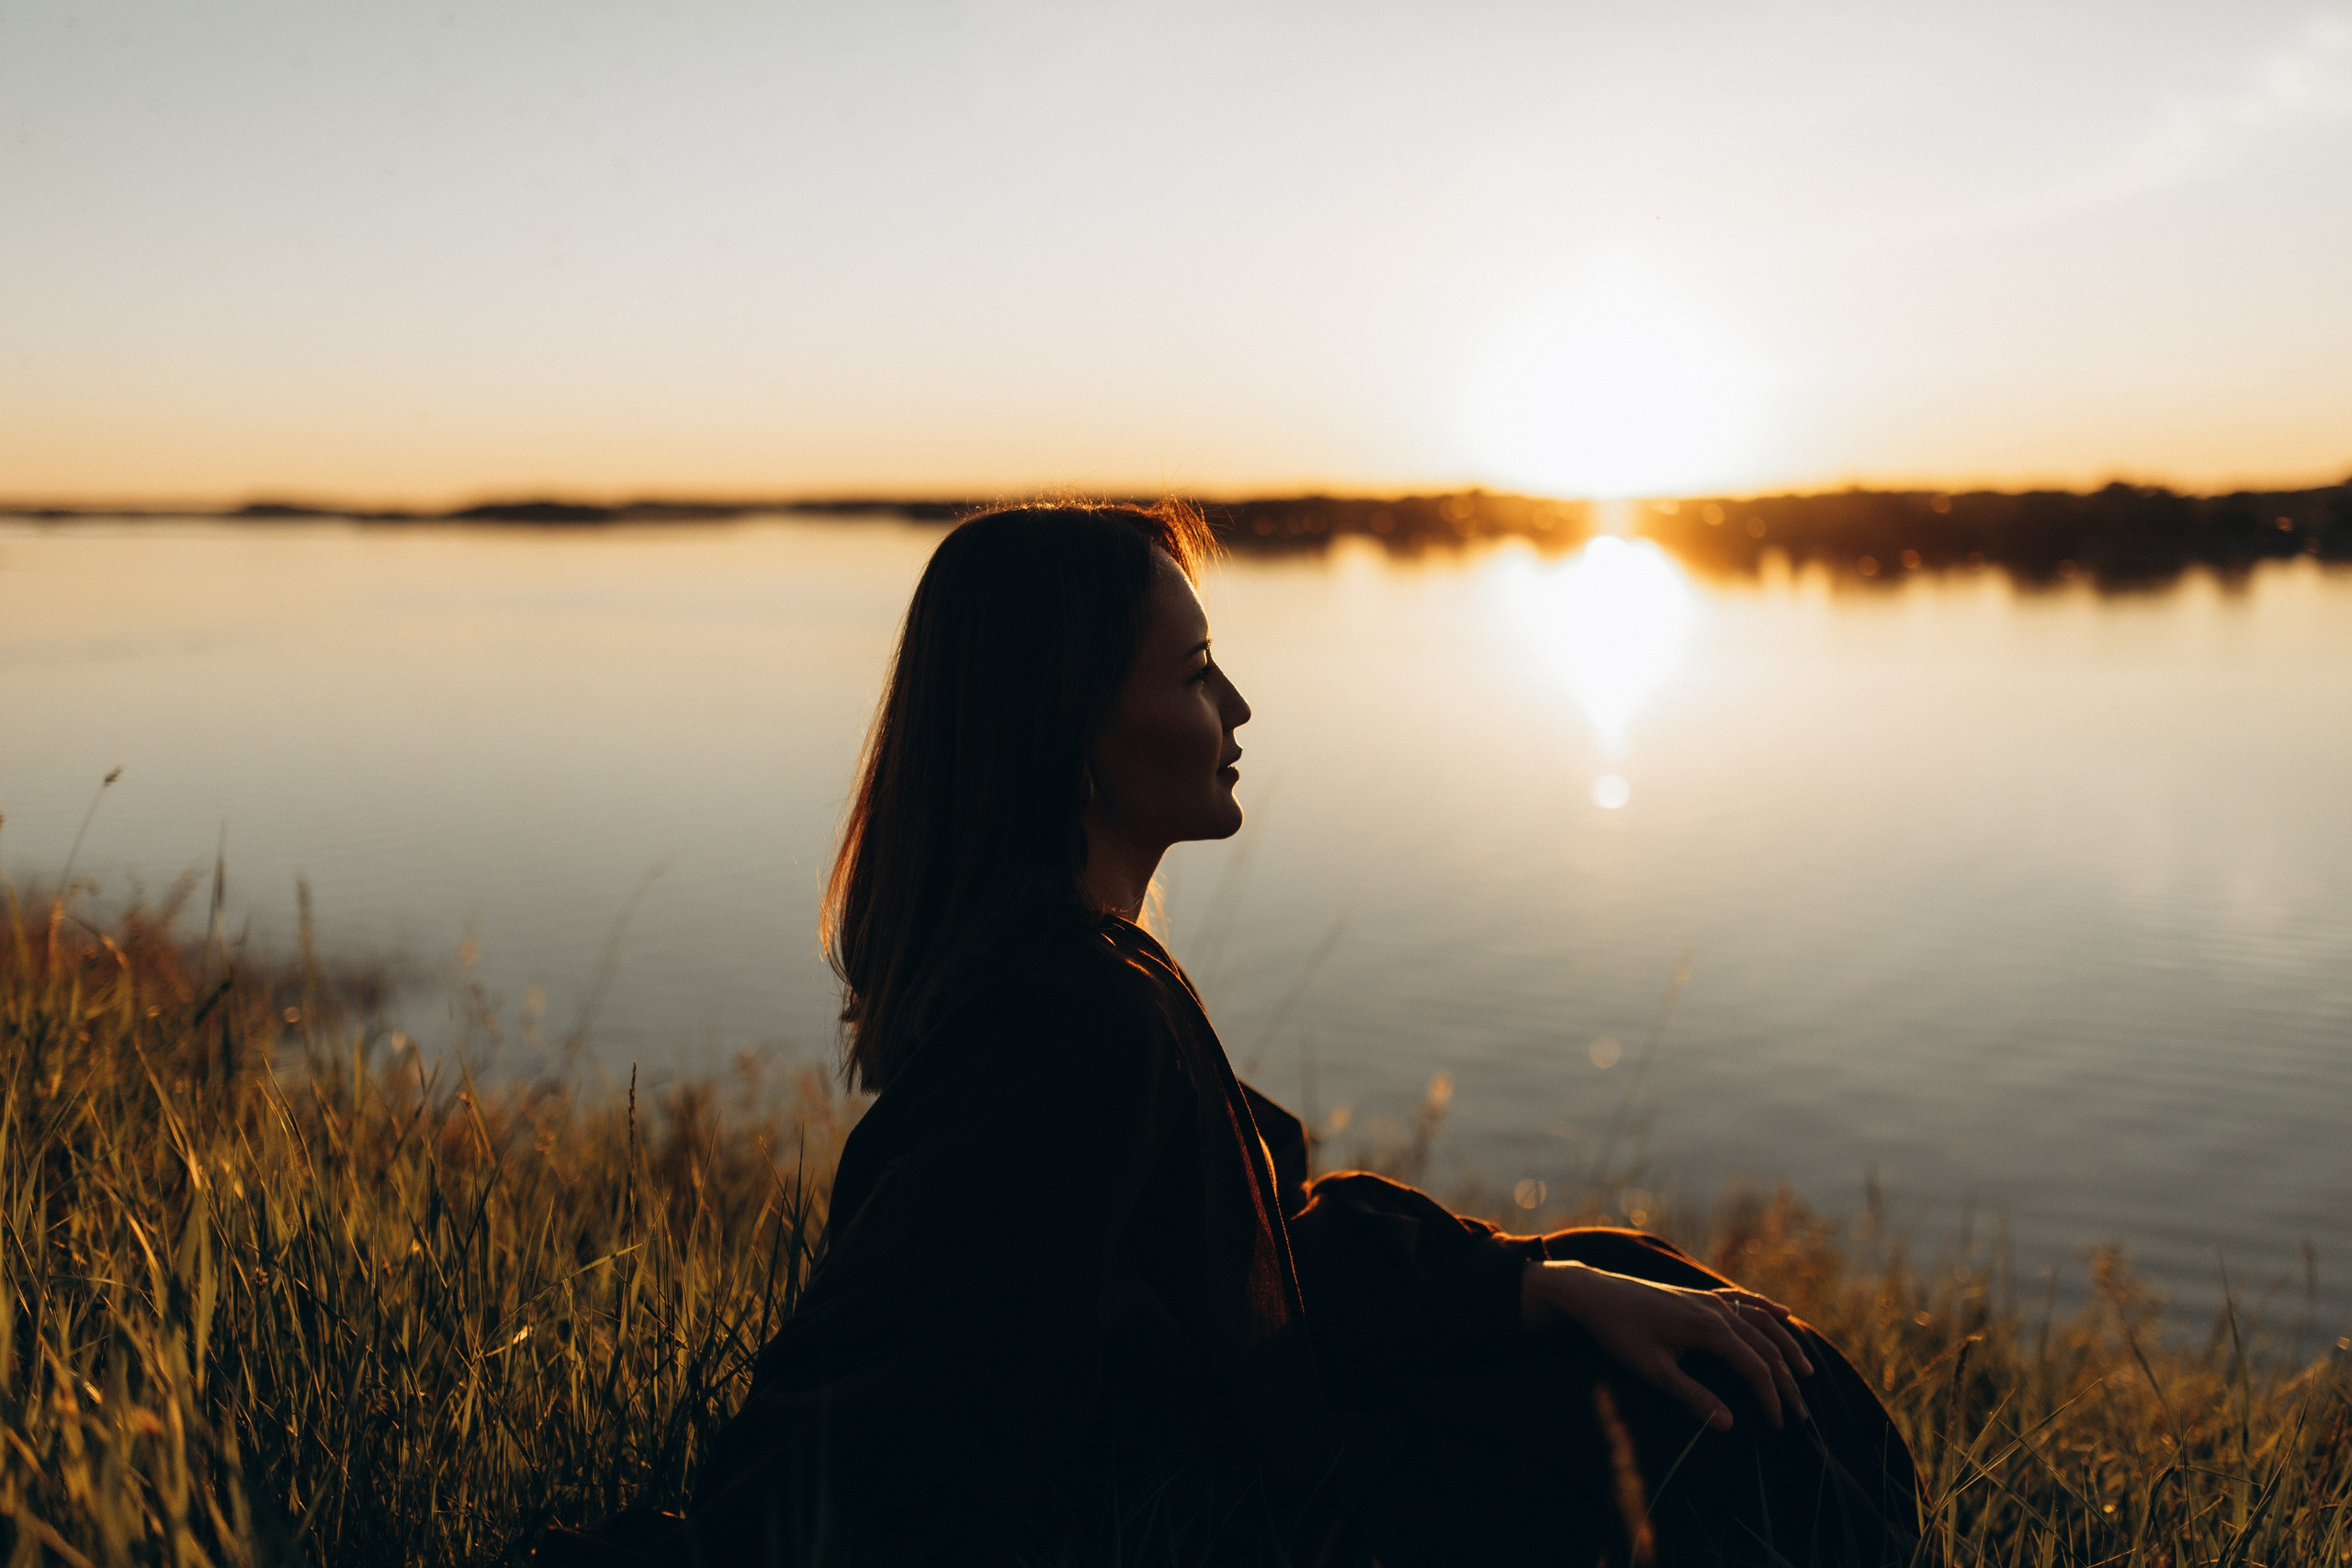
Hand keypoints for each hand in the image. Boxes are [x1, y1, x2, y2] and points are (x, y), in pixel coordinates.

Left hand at [1521, 1260, 1814, 1431]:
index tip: (1778, 1426)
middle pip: (1765, 1347)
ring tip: (1806, 1371)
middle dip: (1786, 1381)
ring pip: (1761, 1321)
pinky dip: (1767, 1309)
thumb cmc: (1619, 1334)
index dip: (1771, 1398)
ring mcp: (1709, 1298)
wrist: (1594, 1293)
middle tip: (1801, 1414)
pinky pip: (1744, 1300)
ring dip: (1786, 1345)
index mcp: (1709, 1328)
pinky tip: (1784, 1314)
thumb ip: (1692, 1396)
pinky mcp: (1699, 1294)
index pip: (1755, 1368)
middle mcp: (1717, 1309)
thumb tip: (1730, 1424)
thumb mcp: (1652, 1371)